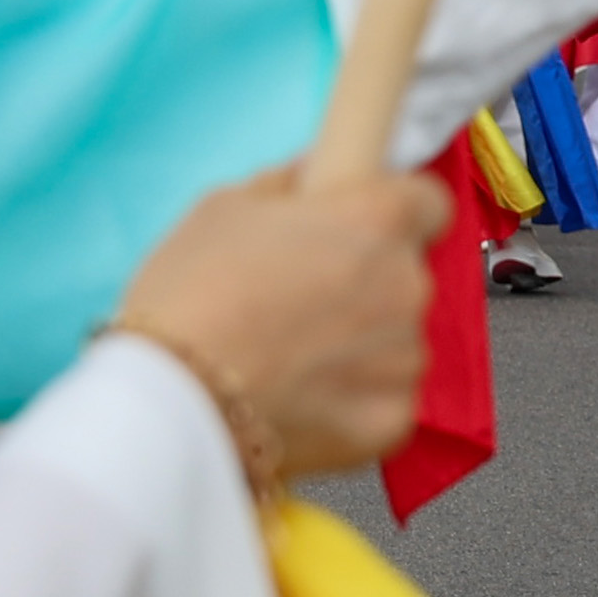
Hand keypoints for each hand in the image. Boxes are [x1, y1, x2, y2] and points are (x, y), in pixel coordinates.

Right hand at [109, 163, 455, 484]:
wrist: (169, 400)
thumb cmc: (190, 294)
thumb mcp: (226, 208)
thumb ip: (290, 184)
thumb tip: (317, 176)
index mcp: (376, 220)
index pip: (428, 203)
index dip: (394, 212)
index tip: (362, 227)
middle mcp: (406, 285)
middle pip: (405, 275)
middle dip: (366, 283)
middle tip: (300, 300)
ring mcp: (404, 357)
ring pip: (397, 340)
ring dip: (362, 345)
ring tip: (292, 359)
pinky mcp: (392, 420)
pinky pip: (386, 399)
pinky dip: (353, 401)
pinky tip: (301, 401)